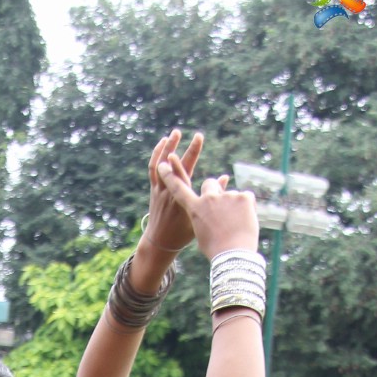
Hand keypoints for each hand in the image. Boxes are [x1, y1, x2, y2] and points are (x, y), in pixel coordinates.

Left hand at [139, 129, 203, 259]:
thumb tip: (224, 177)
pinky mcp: (154, 190)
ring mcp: (160, 191)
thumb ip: (211, 196)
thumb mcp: (200, 217)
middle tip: (197, 135)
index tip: (199, 137)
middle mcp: (169, 193)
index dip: (192, 152)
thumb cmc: (183, 233)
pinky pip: (152, 170)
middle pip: (176, 166)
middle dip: (187, 148)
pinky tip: (164, 143)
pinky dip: (157, 155)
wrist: (160, 243)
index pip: (186, 170)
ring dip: (168, 147)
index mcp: (182, 199)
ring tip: (176, 133)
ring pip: (161, 165)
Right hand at [155, 159, 258, 261]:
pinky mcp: (244, 197)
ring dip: (234, 206)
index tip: (163, 165)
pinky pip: (247, 198)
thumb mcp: (201, 235)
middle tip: (222, 209)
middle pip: (209, 184)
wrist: (233, 256)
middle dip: (214, 191)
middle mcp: (209, 199)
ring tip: (236, 226)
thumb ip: (202, 217)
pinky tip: (246, 222)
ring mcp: (227, 196)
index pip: (179, 189)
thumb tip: (208, 211)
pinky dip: (248, 208)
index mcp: (195, 209)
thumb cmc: (215, 250)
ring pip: (231, 196)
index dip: (170, 176)